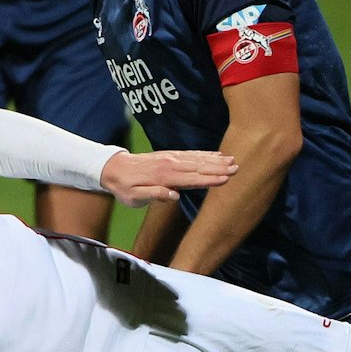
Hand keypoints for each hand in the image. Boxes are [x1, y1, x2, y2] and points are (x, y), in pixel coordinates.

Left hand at [100, 149, 237, 207]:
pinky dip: (204, 154)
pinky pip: (190, 154)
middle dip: (218, 167)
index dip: (208, 179)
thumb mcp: (133, 197)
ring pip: (197, 158)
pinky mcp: (170, 155)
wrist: (113, 168)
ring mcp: (171, 158)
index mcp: (163, 176)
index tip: (225, 179)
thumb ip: (153, 195)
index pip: (190, 178)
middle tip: (237, 168)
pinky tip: (216, 155)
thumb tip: (174, 195)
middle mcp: (169, 164)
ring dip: (215, 159)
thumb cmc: (124, 187)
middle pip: (198, 166)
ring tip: (232, 160)